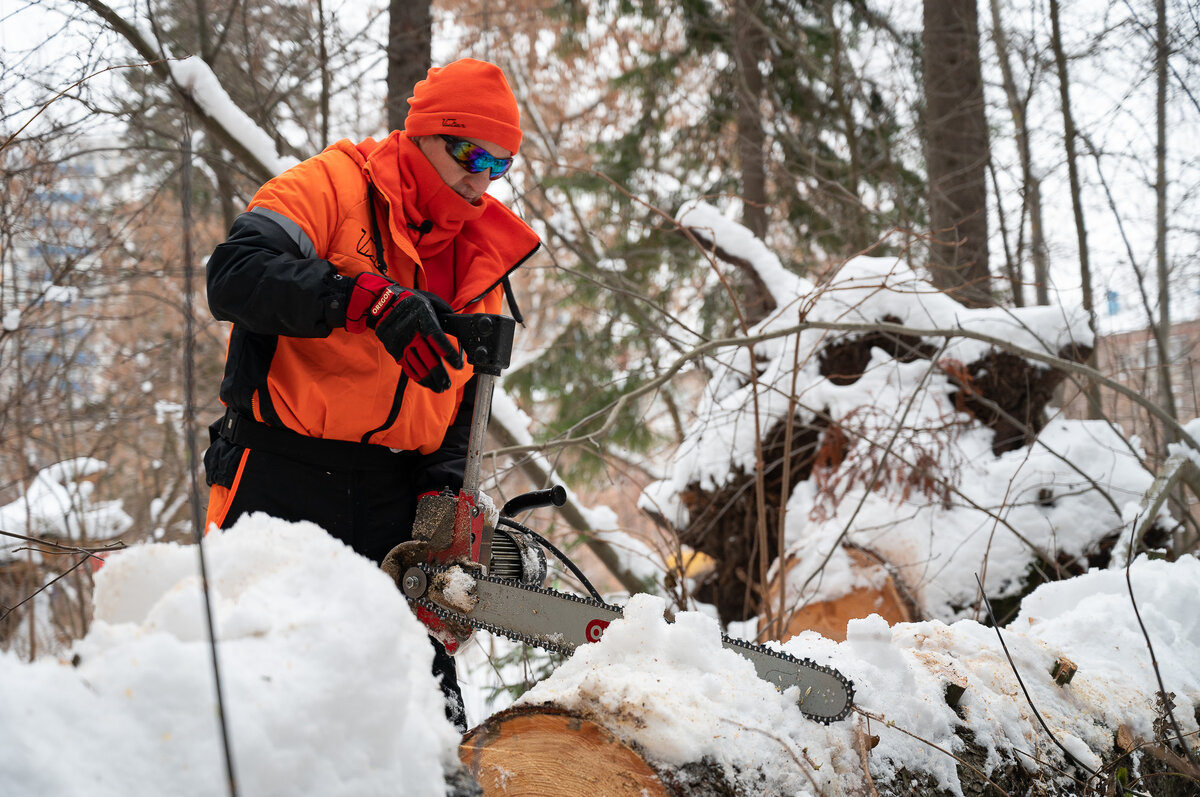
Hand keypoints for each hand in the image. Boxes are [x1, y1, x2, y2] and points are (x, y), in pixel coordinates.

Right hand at [345, 273, 463, 391]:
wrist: (383, 303)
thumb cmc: (412, 303)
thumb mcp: (430, 301)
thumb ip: (444, 314)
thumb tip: (458, 325)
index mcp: (423, 318)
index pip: (438, 339)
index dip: (449, 354)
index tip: (458, 365)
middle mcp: (411, 332)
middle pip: (428, 357)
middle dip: (439, 374)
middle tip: (448, 385)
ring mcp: (400, 343)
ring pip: (417, 365)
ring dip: (429, 379)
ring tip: (440, 388)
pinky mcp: (393, 349)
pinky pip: (406, 366)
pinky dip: (417, 377)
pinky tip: (425, 384)